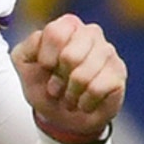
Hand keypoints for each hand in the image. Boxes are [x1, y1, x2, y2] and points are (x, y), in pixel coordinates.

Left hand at [11, 13, 126, 141]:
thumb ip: (25, 47)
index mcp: (67, 25)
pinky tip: (84, 102)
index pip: (56, 33)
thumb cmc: (45, 86)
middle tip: (57, 87)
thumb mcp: (25, 66)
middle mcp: (91, 33)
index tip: (45, 68)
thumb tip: (39, 39)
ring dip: (70, 94)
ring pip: (82, 76)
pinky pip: (96, 90)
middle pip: (70, 57)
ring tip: (70, 96)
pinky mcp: (119, 73)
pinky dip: (84, 103)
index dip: (46, 59)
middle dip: (58, 79)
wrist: (63, 117)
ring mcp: (108, 52)